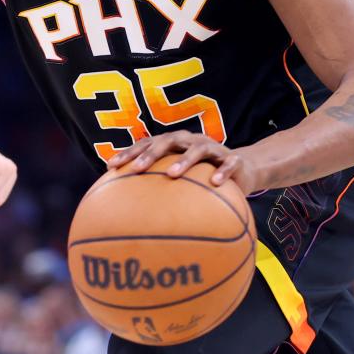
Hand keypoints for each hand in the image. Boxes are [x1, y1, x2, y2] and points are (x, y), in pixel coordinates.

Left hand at [106, 130, 255, 194]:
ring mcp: (213, 148)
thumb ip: (159, 187)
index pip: (147, 143)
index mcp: (175, 144)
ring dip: (184, 160)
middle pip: (168, 141)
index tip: (111, 165)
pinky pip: (229, 163)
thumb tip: (127, 212)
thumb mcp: (182, 179)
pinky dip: (222, 171)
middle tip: (137, 169)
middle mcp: (191, 141)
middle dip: (151, 153)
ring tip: (172, 175)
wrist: (242, 169)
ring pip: (197, 149)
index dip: (129, 152)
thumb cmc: (203, 176)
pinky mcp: (234, 159)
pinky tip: (215, 183)